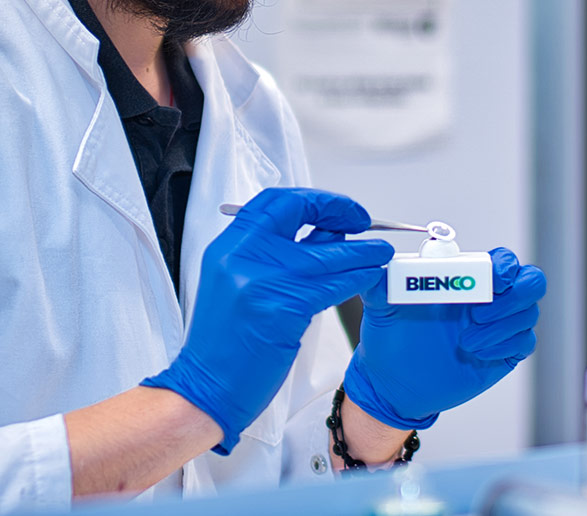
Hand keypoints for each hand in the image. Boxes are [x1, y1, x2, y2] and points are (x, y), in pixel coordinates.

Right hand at [142, 188, 392, 452]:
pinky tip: (370, 277)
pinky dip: (357, 278)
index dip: (312, 200)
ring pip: (327, 253)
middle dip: (339, 211)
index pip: (275, 202)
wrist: (205, 387)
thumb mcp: (237, 285)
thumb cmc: (223, 343)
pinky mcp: (283, 308)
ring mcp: (262, 280)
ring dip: (362, 251)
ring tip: (381, 252)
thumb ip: (272, 257)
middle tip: (363, 220)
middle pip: (301, 213)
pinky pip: (333, 284)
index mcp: (228, 246)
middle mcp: (241, 255)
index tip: (336, 209)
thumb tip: (323, 236)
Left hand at [343, 247, 544, 429]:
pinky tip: (477, 354)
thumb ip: (381, 284)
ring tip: (466, 341)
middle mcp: (488, 299)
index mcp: (465, 279)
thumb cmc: (390, 341)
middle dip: (514, 296)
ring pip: (529, 314)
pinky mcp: (504, 353)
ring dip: (501, 326)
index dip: (505, 266)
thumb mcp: (381, 309)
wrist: (394, 385)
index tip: (492, 281)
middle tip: (479, 312)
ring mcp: (499, 327)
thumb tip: (379, 265)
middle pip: (531, 282)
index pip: (503, 260)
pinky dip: (504, 345)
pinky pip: (524, 342)